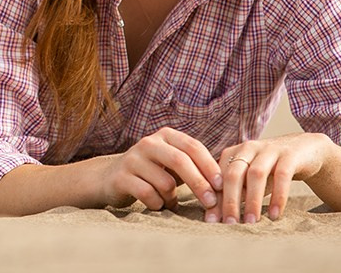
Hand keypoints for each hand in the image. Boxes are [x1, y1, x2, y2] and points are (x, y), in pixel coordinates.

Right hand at [103, 127, 222, 211]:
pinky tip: (157, 204)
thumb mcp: (173, 162)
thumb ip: (194, 165)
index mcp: (166, 135)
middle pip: (180, 161)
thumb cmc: (153, 172)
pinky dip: (158, 204)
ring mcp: (133, 158)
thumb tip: (228, 181)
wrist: (112, 178)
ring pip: (165, 182)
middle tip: (211, 203)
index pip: (193, 147)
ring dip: (173, 198)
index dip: (209, 166)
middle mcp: (148, 143)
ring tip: (171, 202)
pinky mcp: (121, 176)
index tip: (222, 185)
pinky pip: (148, 194)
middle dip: (199, 183)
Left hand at [205, 132, 331, 223]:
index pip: (218, 177)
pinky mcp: (290, 155)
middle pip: (233, 174)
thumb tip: (216, 217)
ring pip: (256, 174)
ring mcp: (269, 150)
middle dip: (230, 200)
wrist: (305, 150)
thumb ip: (235, 194)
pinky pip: (282, 175)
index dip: (214, 199)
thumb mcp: (250, 180)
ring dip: (252, 200)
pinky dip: (278, 196)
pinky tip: (274, 214)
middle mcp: (249, 148)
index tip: (211, 221)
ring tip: (251, 222)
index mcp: (234, 153)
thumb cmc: (271, 170)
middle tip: (229, 224)